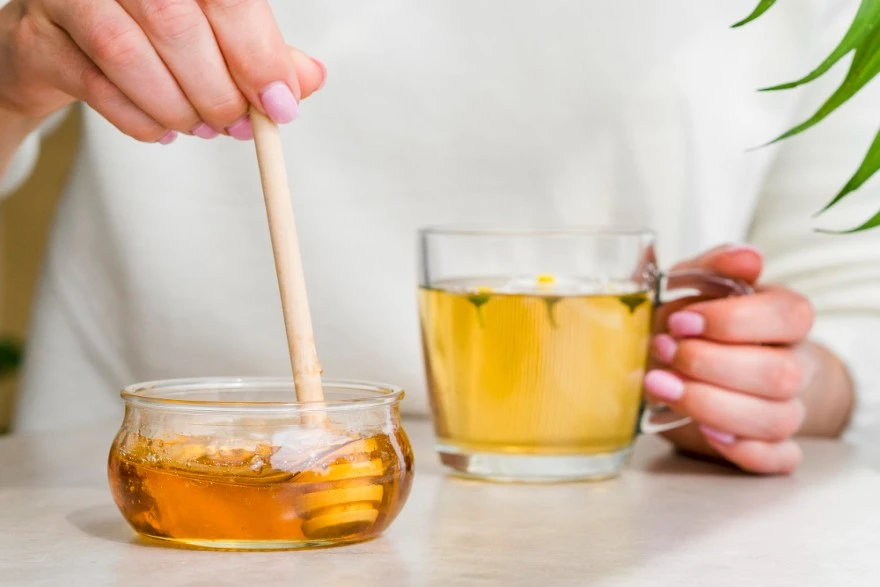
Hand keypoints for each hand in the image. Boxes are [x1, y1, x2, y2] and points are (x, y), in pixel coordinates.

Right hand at [0, 0, 325, 142]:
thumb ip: (259, 53)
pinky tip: (163, 130)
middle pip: (175, 22)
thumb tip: (308, 79)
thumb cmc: (143, 31)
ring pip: (127, 53)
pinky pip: (95, 87)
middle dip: (218, 89)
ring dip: (178, 107)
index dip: (257, 52)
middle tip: (238, 124)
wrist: (55, 44)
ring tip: (200, 127)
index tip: (280, 102)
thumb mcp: (211, 36)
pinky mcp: (37, 39)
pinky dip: (140, 121)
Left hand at [643, 244, 822, 474]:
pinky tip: (706, 432)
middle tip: (663, 351)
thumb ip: (714, 266)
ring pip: (777, 419)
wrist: (691, 364)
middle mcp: (793, 363)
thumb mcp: (694, 285)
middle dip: (712, 365)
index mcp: (783, 316)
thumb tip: (746, 257)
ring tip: (661, 386)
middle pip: (781, 373)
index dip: (734, 321)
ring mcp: (787, 407)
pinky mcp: (771, 446)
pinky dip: (745, 452)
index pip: (789, 315)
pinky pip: (779, 459)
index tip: (681, 322)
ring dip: (713, 405)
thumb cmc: (694, 321)